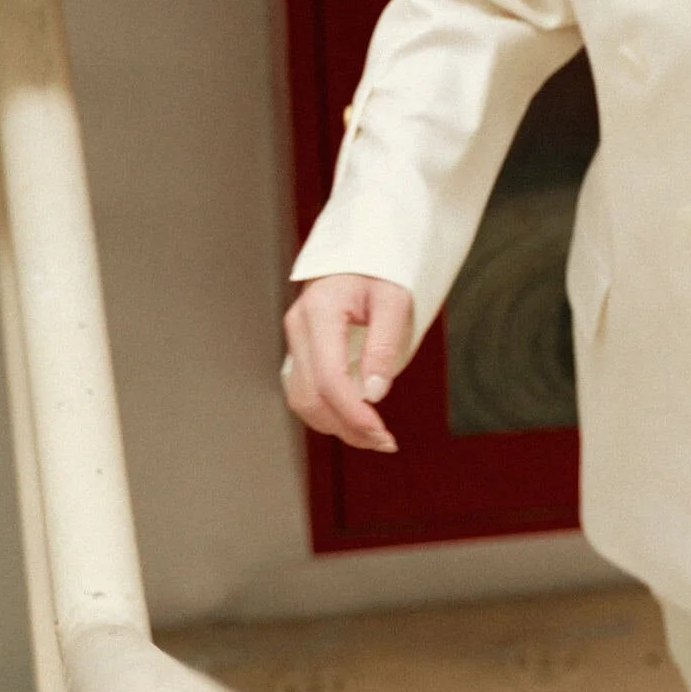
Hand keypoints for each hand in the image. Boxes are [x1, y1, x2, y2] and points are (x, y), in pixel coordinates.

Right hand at [282, 274, 414, 453]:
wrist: (363, 249)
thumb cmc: (382, 268)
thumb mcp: (395, 299)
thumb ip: (384, 344)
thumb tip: (374, 393)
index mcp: (319, 311)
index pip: (327, 377)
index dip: (352, 413)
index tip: (381, 434)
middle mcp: (298, 327)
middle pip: (309, 396)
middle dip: (346, 427)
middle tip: (385, 442)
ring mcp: (296, 340)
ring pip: (302, 399)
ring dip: (336, 425)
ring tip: (375, 437)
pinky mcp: (302, 350)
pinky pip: (306, 391)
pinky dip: (329, 412)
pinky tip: (358, 421)